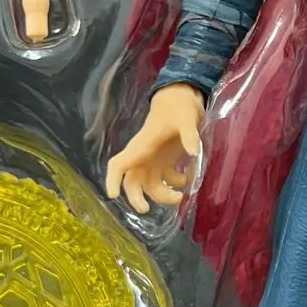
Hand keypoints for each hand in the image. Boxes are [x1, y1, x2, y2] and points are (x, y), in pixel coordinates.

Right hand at [105, 84, 205, 213]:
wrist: (182, 96)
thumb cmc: (179, 106)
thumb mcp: (187, 118)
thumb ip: (189, 135)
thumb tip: (194, 153)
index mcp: (142, 146)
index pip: (120, 164)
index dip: (113, 180)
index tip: (112, 195)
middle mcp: (144, 156)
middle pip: (131, 181)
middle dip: (136, 198)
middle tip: (146, 210)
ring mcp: (154, 159)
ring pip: (149, 184)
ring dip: (162, 195)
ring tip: (181, 196)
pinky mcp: (165, 160)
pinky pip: (164, 179)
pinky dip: (175, 184)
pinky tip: (188, 179)